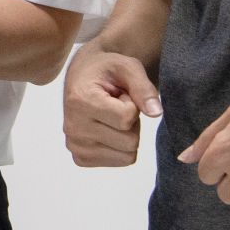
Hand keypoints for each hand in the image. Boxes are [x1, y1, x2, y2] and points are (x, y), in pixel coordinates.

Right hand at [62, 47, 160, 166]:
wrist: (82, 77)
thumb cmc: (106, 69)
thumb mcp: (127, 67)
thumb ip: (144, 87)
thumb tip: (156, 113)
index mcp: (80, 101)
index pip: (126, 119)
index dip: (132, 104)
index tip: (120, 94)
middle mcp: (73, 127)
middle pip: (130, 142)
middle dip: (131, 123)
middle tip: (117, 106)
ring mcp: (75, 146)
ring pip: (127, 156)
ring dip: (127, 135)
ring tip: (112, 116)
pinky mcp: (80, 158)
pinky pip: (119, 161)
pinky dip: (120, 146)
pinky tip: (106, 127)